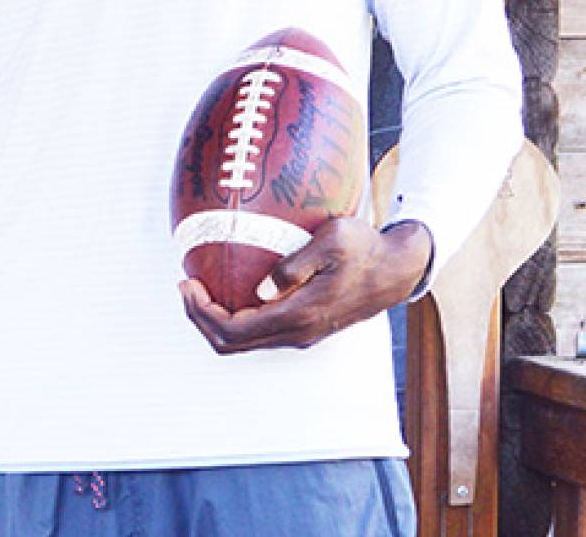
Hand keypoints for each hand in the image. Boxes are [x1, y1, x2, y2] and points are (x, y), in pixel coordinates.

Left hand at [178, 217, 432, 353]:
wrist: (399, 268)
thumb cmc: (365, 247)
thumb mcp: (333, 240)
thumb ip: (295, 265)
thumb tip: (261, 289)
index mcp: (299, 316)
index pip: (233, 330)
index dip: (201, 312)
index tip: (187, 283)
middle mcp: (298, 334)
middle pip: (231, 344)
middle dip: (200, 319)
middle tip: (186, 286)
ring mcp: (302, 335)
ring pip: (244, 342)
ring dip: (216, 320)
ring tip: (200, 287)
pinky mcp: (305, 328)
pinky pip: (259, 332)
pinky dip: (235, 317)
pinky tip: (229, 288)